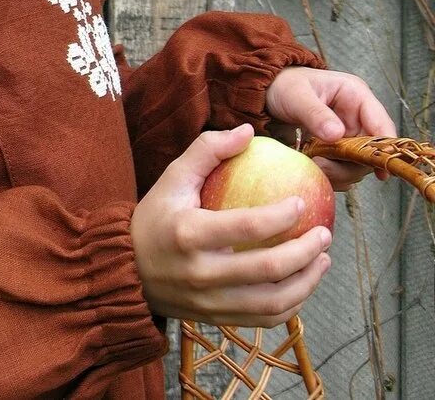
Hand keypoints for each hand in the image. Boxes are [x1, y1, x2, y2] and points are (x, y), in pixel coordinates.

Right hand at [130, 124, 331, 326]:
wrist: (126, 268)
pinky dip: (291, 305)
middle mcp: (201, 273)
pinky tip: (302, 283)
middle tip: (324, 233)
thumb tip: (249, 131)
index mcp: (189, 234)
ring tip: (323, 259)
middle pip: (268, 270)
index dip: (281, 216)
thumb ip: (208, 149)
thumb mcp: (174, 176)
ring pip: (272, 303)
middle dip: (305, 252)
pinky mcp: (216, 319)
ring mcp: (210, 302)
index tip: (302, 202)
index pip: (247, 227)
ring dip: (306, 282)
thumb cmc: (154, 216)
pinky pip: (264, 320)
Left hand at [265, 67, 396, 189]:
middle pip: (371, 151)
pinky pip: (342, 169)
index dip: (384, 149)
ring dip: (338, 172)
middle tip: (323, 166)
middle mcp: (357, 117)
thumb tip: (337, 135)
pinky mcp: (336, 149)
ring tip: (313, 165)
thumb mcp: (296, 96)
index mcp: (355, 96)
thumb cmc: (283, 86)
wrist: (266, 94)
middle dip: (350, 164)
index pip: (381, 124)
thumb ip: (315, 114)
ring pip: (357, 164)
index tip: (379, 171)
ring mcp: (347, 135)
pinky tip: (313, 169)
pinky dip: (330, 174)